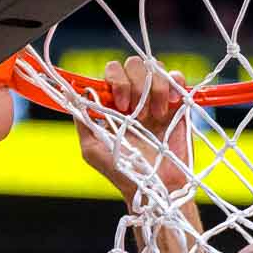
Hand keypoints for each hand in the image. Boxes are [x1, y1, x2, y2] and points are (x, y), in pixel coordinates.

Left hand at [77, 56, 190, 204]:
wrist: (157, 187)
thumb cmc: (124, 173)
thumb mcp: (92, 149)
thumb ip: (82, 121)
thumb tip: (76, 96)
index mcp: (114, 105)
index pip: (112, 73)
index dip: (116, 82)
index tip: (121, 106)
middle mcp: (135, 98)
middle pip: (133, 65)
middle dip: (135, 85)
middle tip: (138, 114)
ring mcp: (156, 99)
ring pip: (154, 67)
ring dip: (154, 89)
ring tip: (155, 117)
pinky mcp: (177, 104)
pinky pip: (177, 77)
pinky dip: (174, 84)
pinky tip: (170, 106)